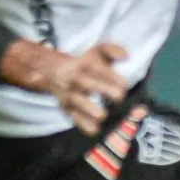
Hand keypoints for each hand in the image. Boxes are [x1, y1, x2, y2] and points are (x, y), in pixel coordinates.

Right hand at [12, 40, 128, 134]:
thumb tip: (126, 55)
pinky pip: (74, 118)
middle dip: (104, 90)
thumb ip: (112, 50)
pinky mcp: (66, 108)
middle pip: (89, 84)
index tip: (124, 84)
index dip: (112, 76)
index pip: (98, 69)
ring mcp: (70, 94)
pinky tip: (95, 130)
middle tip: (119, 97)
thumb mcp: (96, 52)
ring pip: (78, 102)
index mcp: (85, 64)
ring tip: (103, 115)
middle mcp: (76, 79)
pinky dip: (84, 125)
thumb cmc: (84, 64)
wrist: (53, 72)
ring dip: (90, 109)